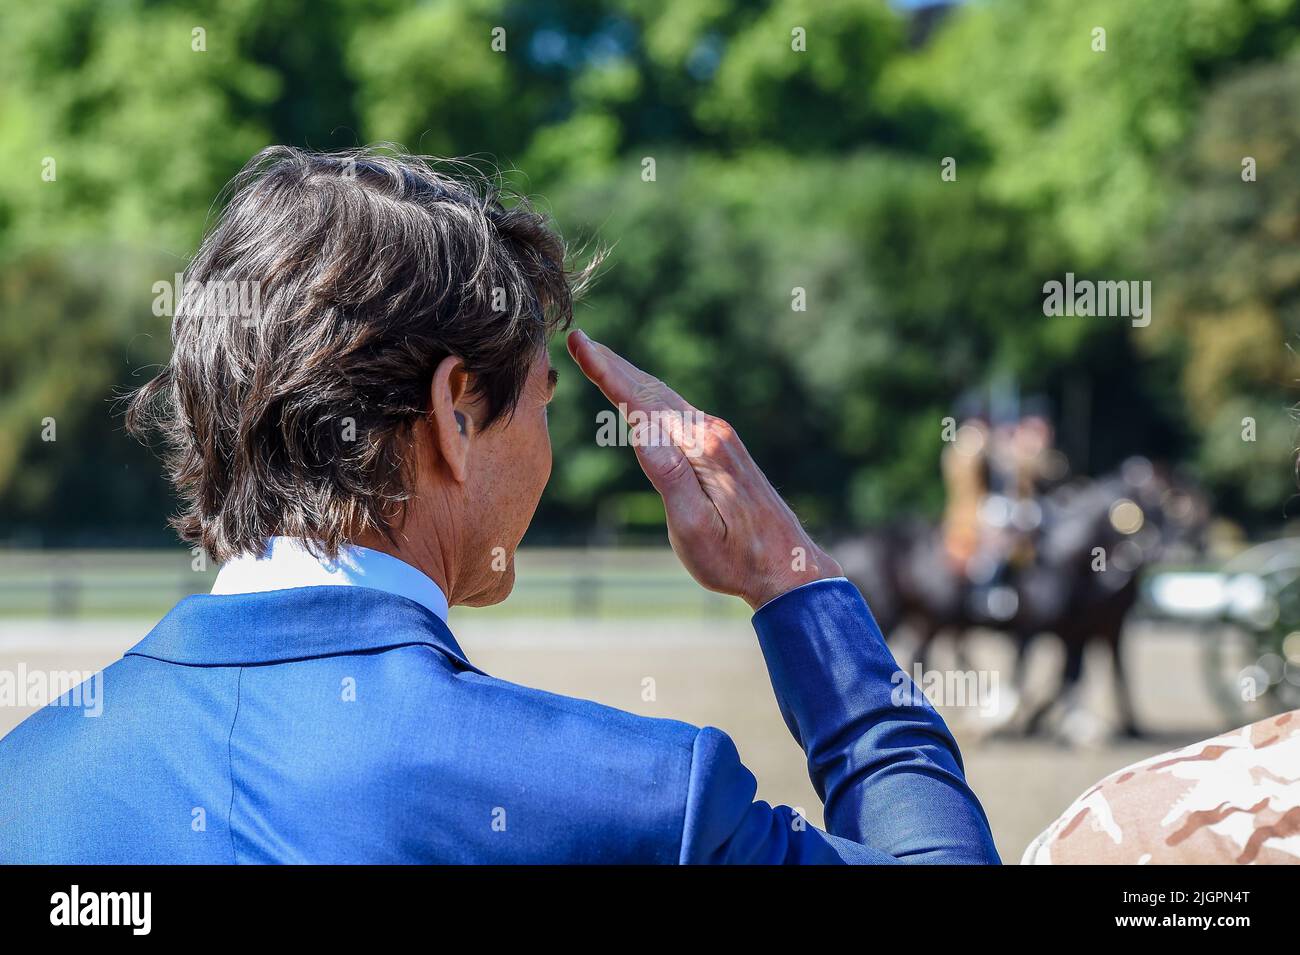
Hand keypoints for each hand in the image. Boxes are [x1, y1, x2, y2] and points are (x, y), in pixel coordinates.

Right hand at [567, 329, 841, 609]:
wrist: (787, 565)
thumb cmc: (736, 558)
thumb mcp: (694, 528)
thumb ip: (669, 478)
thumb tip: (641, 431)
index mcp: (700, 448)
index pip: (641, 403)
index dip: (607, 372)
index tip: (580, 342)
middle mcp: (710, 433)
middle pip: (651, 391)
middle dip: (613, 364)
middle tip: (580, 339)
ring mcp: (718, 437)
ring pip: (663, 398)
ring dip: (629, 376)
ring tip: (599, 357)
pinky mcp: (720, 447)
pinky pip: (674, 412)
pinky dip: (647, 396)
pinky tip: (637, 396)